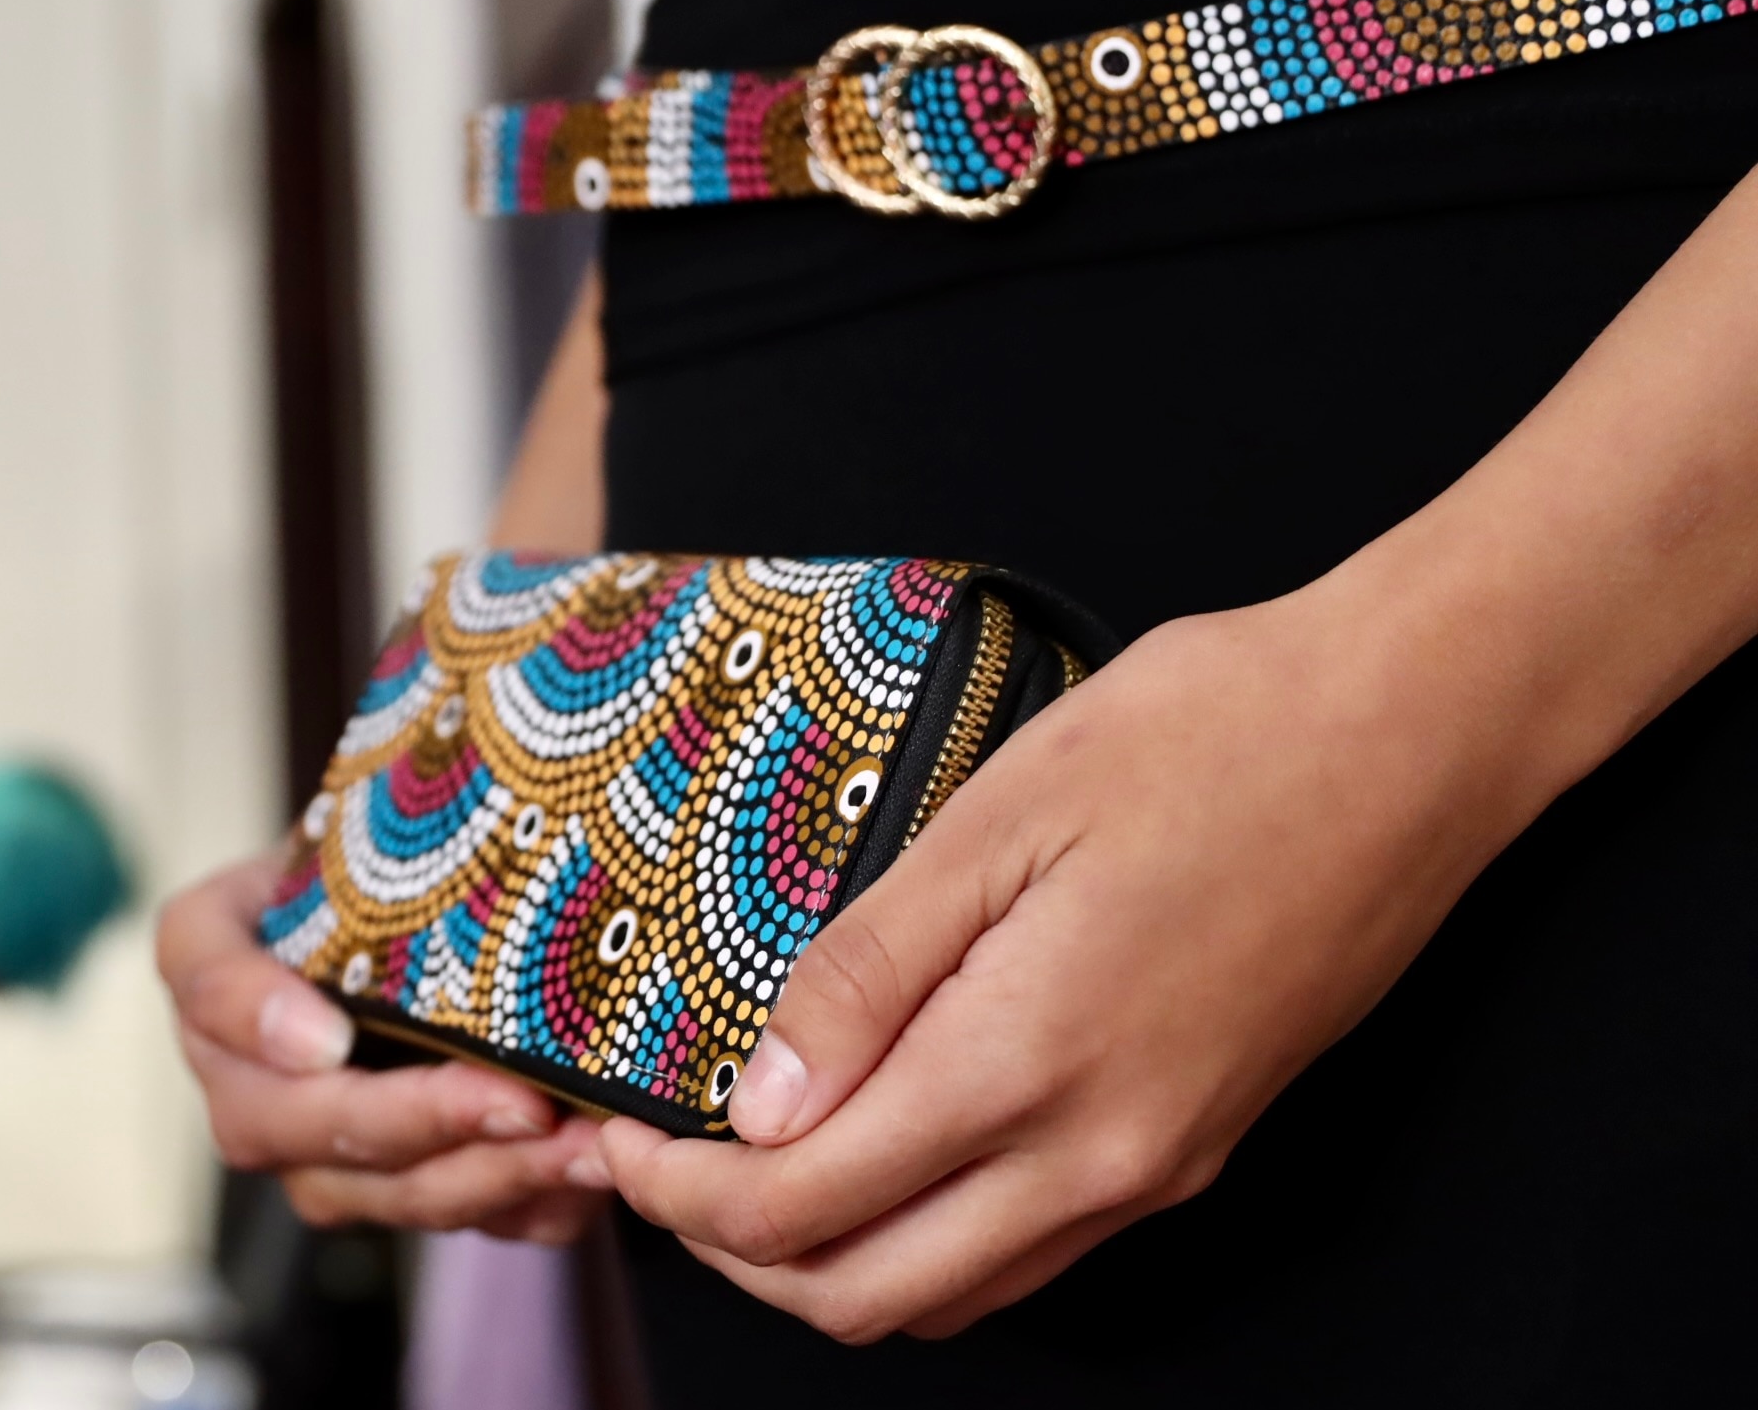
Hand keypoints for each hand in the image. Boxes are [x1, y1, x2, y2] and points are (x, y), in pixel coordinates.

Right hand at [158, 851, 608, 1243]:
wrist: (418, 922)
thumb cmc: (378, 865)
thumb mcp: (352, 824)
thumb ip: (359, 830)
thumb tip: (442, 796)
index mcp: (210, 964)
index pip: (209, 985)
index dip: (258, 1019)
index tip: (328, 1038)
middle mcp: (245, 1077)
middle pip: (304, 1125)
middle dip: (422, 1120)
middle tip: (521, 1103)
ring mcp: (314, 1154)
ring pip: (383, 1191)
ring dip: (491, 1175)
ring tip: (586, 1146)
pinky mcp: (395, 1192)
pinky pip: (454, 1221)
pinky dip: (527, 1206)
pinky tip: (590, 1178)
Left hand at [598, 577, 1556, 1341]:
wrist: (1409, 735)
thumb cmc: (1210, 738)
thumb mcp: (999, 817)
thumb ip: (867, 975)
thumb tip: (758, 1104)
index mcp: (1026, 1065)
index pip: (802, 1208)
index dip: (683, 1195)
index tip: (618, 1138)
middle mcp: (1097, 1155)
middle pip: (864, 1293)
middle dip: (735, 1250)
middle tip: (660, 1161)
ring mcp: (1156, 1165)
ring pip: (952, 1294)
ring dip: (829, 1258)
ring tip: (752, 1162)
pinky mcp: (1196, 1144)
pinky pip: (1031, 1253)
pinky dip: (928, 1239)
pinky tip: (886, 1149)